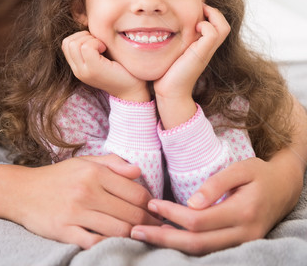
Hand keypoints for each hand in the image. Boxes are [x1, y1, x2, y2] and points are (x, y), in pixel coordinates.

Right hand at [3, 154, 159, 248]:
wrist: (22, 191)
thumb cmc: (58, 177)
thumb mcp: (85, 162)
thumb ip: (113, 163)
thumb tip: (139, 171)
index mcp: (94, 172)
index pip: (135, 192)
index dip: (151, 205)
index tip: (156, 211)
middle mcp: (87, 190)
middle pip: (130, 214)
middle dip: (148, 223)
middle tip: (156, 229)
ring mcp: (75, 212)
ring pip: (117, 230)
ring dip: (133, 236)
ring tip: (140, 237)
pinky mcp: (64, 230)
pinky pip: (95, 242)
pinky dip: (109, 245)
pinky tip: (116, 243)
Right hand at [62, 31, 149, 101]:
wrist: (132, 90)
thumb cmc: (121, 69)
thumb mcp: (101, 56)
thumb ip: (91, 46)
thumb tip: (87, 24)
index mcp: (77, 67)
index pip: (66, 44)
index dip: (80, 37)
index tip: (96, 43)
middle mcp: (77, 71)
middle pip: (68, 42)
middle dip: (84, 36)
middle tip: (100, 44)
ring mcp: (83, 71)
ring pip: (75, 43)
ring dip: (90, 39)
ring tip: (103, 47)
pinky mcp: (93, 70)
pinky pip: (86, 47)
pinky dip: (96, 42)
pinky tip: (105, 49)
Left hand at [131, 156, 300, 254]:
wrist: (284, 189)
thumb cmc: (259, 174)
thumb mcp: (241, 168)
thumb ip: (217, 183)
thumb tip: (191, 202)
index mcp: (243, 211)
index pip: (199, 221)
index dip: (173, 215)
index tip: (152, 203)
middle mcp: (244, 234)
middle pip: (197, 244)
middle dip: (164, 238)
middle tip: (136, 230)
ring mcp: (243, 244)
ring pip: (202, 252)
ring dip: (172, 245)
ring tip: (146, 235)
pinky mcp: (240, 246)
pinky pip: (210, 251)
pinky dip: (187, 246)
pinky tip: (168, 237)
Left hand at [154, 4, 229, 127]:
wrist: (169, 92)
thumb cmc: (167, 73)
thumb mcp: (173, 52)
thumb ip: (174, 40)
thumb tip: (159, 26)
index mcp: (202, 47)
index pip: (217, 25)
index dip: (209, 14)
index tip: (194, 10)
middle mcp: (207, 48)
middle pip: (224, 25)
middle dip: (213, 12)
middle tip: (198, 10)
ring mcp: (206, 51)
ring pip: (223, 27)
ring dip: (212, 17)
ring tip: (196, 19)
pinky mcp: (201, 53)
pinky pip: (212, 33)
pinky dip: (205, 25)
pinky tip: (192, 28)